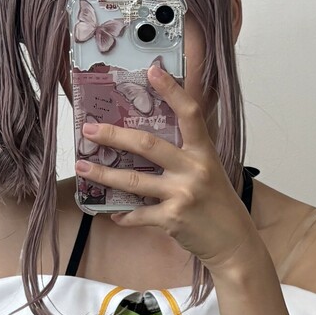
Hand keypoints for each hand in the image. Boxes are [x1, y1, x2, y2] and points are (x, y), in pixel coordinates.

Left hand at [74, 63, 258, 274]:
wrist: (233, 242)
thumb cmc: (218, 205)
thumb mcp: (209, 171)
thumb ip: (186, 154)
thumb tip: (148, 141)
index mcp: (204, 152)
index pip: (189, 114)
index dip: (171, 91)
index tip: (152, 71)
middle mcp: (194, 169)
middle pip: (148, 145)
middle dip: (114, 135)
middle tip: (90, 130)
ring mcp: (182, 195)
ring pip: (134, 181)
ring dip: (104, 175)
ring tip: (82, 167)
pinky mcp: (172, 219)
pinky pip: (138, 214)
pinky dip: (123, 215)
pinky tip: (112, 213)